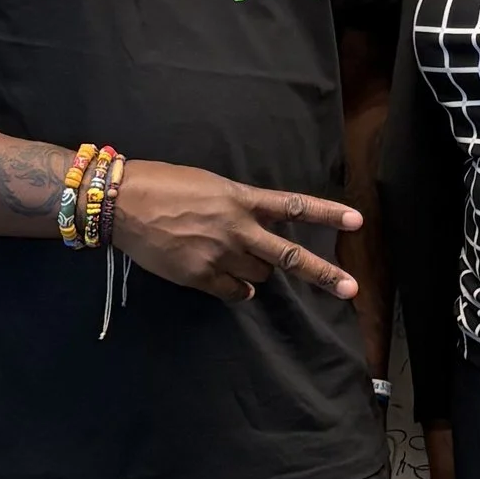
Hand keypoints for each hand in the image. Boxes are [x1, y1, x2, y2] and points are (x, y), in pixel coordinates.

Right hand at [111, 162, 360, 305]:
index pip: (292, 206)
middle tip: (351, 290)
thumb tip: (252, 235)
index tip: (357, 220)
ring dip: (256, 271)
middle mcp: (237, 228)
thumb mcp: (208, 186)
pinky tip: (225, 280)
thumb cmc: (161, 185)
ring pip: (259, 276)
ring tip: (234, 258)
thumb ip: (236, 208)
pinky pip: (235, 293)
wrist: (122, 203)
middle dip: (323, 273)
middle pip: (289, 255)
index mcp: (240, 199)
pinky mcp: (201, 276)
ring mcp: (220, 255)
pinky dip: (236, 290)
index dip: (327, 213)